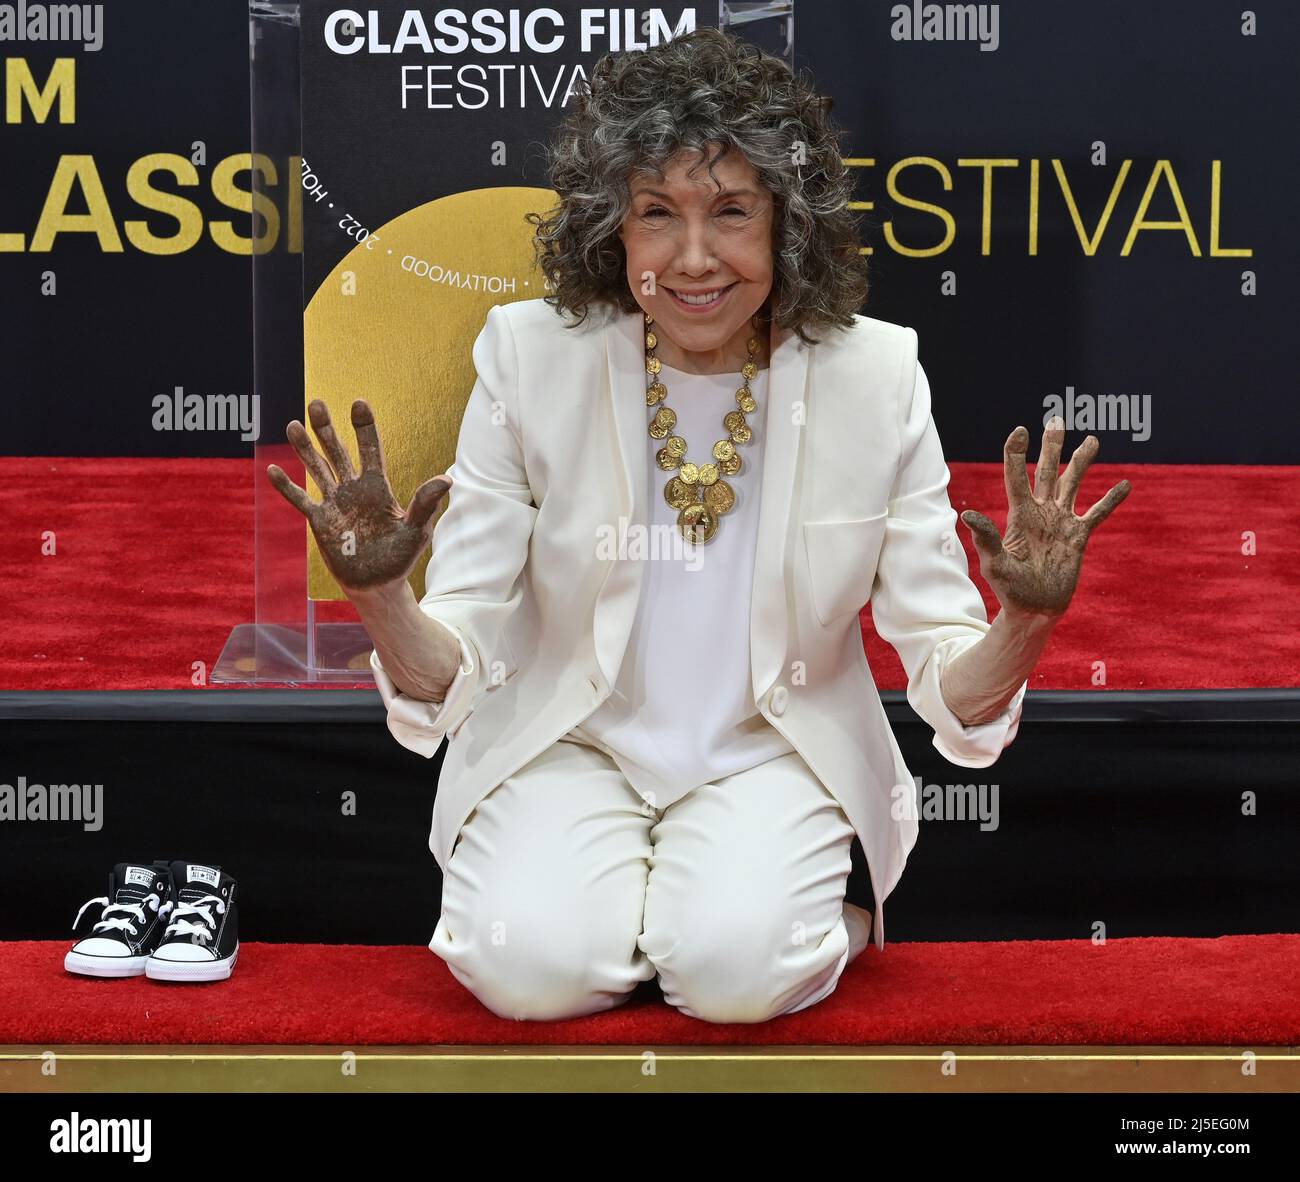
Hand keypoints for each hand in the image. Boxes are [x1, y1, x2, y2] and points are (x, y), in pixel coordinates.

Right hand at [266, 399, 451, 591]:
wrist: (379, 584)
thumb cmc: (401, 557)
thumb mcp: (417, 530)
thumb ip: (426, 504)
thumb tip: (447, 479)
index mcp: (378, 487)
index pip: (370, 450)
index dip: (364, 428)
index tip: (359, 403)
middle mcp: (354, 490)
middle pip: (337, 453)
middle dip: (326, 429)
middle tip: (316, 403)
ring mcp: (335, 504)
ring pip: (317, 470)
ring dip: (305, 449)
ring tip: (292, 425)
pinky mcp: (320, 521)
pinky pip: (301, 500)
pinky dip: (286, 487)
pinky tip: (272, 469)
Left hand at [960, 417, 1129, 618]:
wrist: (1034, 609)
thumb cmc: (1010, 589)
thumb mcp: (995, 563)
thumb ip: (986, 538)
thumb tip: (967, 516)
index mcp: (1019, 514)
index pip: (1017, 476)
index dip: (1017, 453)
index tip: (1020, 430)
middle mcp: (1041, 512)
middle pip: (1047, 471)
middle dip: (1052, 446)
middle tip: (1056, 419)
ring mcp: (1061, 522)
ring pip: (1073, 484)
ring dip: (1081, 462)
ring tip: (1091, 439)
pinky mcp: (1079, 536)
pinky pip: (1098, 513)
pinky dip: (1111, 500)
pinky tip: (1125, 484)